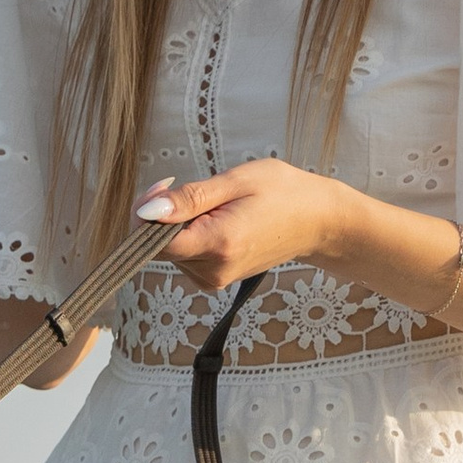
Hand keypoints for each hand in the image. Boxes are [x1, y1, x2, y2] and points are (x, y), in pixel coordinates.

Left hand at [134, 159, 353, 294]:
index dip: (147, 213)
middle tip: (200, 190)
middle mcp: (213, 271)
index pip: (153, 242)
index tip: (166, 186)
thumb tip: (145, 211)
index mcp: (218, 245)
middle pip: (159, 246)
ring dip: (181, 224)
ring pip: (170, 251)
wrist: (316, 221)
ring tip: (219, 207)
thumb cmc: (281, 192)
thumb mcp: (234, 182)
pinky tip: (218, 221)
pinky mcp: (215, 280)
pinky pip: (184, 256)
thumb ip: (188, 199)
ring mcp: (214, 280)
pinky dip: (191, 235)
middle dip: (165, 215)